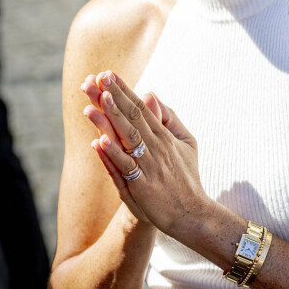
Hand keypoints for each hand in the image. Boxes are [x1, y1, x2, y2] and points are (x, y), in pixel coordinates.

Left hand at [81, 71, 208, 236]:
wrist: (193, 214)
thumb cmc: (187, 178)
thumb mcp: (186, 142)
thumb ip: (169, 118)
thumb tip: (151, 94)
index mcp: (164, 135)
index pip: (141, 108)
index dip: (123, 91)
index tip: (107, 74)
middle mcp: (155, 147)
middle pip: (132, 117)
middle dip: (113, 97)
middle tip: (95, 78)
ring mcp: (148, 166)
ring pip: (127, 138)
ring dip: (110, 119)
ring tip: (95, 102)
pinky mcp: (142, 186)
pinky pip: (125, 167)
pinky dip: (112, 154)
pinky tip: (98, 141)